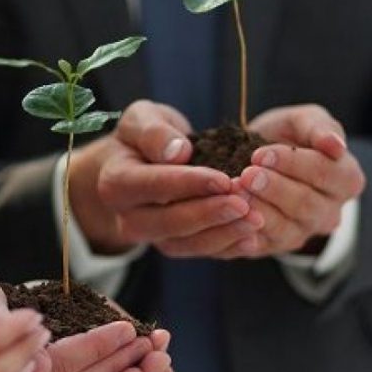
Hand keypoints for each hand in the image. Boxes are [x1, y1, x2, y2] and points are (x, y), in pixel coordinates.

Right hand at [70, 100, 257, 255]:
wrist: (140, 162)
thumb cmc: (143, 137)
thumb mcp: (141, 119)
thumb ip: (153, 131)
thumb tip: (176, 151)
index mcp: (115, 183)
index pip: (153, 185)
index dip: (188, 183)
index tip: (223, 179)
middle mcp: (128, 218)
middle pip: (169, 222)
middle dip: (209, 214)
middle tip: (245, 204)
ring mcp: (151, 237)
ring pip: (186, 244)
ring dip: (223, 234)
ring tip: (256, 220)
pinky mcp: (173, 246)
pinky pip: (200, 253)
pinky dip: (228, 247)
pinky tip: (254, 238)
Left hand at [235, 104, 365, 256]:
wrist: (256, 158)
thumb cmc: (287, 136)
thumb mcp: (303, 121)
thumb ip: (319, 127)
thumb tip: (336, 146)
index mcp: (346, 180)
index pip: (327, 174)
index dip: (293, 164)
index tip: (261, 153)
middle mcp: (329, 212)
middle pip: (306, 205)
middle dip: (274, 188)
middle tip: (247, 174)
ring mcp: (303, 233)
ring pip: (284, 229)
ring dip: (258, 209)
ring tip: (236, 190)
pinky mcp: (275, 247)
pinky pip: (261, 245)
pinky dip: (244, 230)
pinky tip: (229, 216)